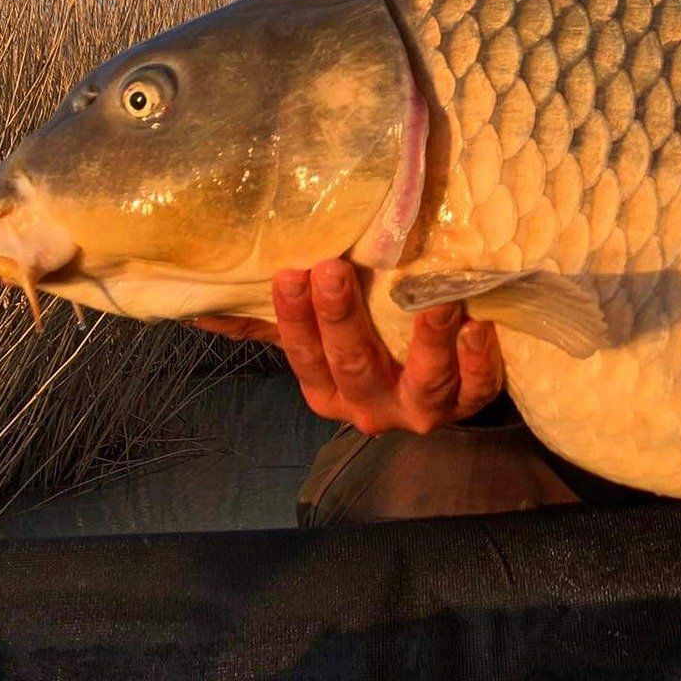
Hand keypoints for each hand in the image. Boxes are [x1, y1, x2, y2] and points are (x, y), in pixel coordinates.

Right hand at [188, 258, 505, 433]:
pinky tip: (479, 325)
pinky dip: (479, 361)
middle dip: (341, 319)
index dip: (295, 319)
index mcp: (330, 391)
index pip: (304, 357)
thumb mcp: (321, 341)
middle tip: (334, 269)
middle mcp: (372, 408)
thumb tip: (200, 308)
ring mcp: (423, 411)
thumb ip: (268, 323)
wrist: (448, 387)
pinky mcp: (471, 405)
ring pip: (423, 385)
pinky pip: (477, 390)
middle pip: (354, 366)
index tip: (290, 272)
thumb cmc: (374, 350)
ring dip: (427, 342)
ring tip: (434, 302)